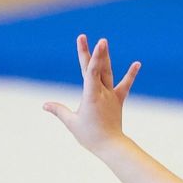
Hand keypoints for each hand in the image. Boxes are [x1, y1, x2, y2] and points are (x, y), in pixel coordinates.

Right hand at [42, 34, 141, 152]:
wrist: (110, 146)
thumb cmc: (90, 136)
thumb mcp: (71, 123)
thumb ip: (59, 111)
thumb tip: (44, 105)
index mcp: (91, 96)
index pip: (90, 72)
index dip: (88, 55)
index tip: (86, 41)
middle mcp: (102, 92)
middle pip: (95, 68)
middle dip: (89, 52)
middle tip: (82, 37)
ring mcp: (111, 95)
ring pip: (108, 73)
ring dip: (104, 58)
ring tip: (103, 42)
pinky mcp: (118, 100)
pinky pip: (125, 86)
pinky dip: (130, 75)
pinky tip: (137, 63)